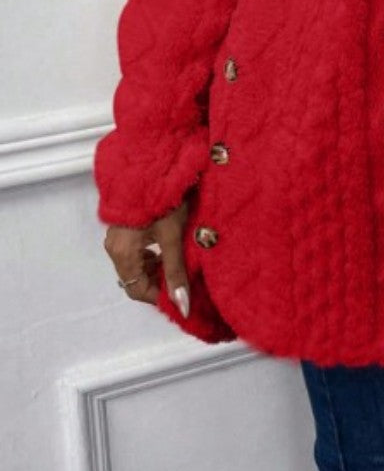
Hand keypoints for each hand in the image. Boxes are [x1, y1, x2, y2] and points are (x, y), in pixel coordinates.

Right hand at [103, 199, 190, 316]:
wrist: (152, 164)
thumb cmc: (162, 199)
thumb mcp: (173, 236)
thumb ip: (176, 272)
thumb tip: (181, 305)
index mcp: (121, 252)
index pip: (136, 289)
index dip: (159, 296)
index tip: (181, 296)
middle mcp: (114, 246)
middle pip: (134, 278)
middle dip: (158, 283)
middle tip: (183, 280)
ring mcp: (117, 235)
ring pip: (135, 265)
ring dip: (155, 269)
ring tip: (178, 263)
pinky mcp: (124, 226)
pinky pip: (134, 251)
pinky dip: (150, 256)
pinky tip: (167, 249)